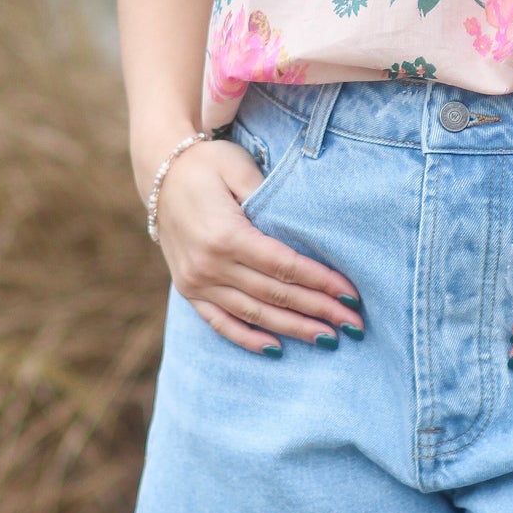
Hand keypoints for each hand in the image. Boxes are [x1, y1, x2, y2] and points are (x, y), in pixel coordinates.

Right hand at [147, 136, 364, 354]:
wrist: (159, 172)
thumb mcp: (238, 167)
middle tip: (353, 325)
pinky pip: (220, 322)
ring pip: (254, 314)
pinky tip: (276, 349)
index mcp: (226, 235)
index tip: (350, 296)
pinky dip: (248, 338)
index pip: (284, 266)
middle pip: (275, 295)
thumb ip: (267, 196)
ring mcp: (197, 282)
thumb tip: (301, 226)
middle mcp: (210, 265)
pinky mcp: (189, 290)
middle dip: (318, 311)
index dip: (320, 283)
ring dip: (293, 329)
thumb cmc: (207, 163)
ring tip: (328, 339)